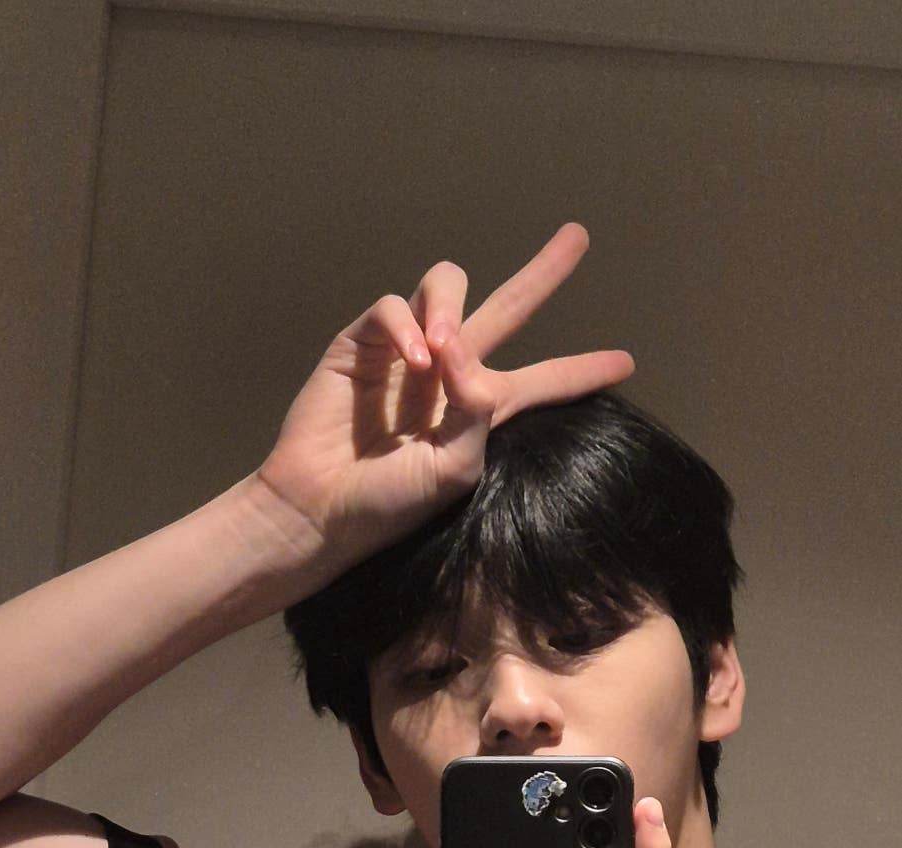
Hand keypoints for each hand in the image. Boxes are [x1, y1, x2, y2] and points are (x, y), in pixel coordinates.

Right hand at [256, 224, 633, 579]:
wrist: (322, 509)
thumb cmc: (390, 504)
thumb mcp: (453, 469)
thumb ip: (474, 408)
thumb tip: (462, 347)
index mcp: (480, 409)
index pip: (541, 382)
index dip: (581, 371)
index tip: (627, 363)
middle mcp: (448, 372)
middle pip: (507, 308)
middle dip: (543, 273)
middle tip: (579, 236)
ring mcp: (404, 353)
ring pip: (445, 287)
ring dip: (450, 307)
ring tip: (440, 349)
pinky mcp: (360, 344)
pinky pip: (393, 307)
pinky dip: (405, 325)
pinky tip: (412, 359)